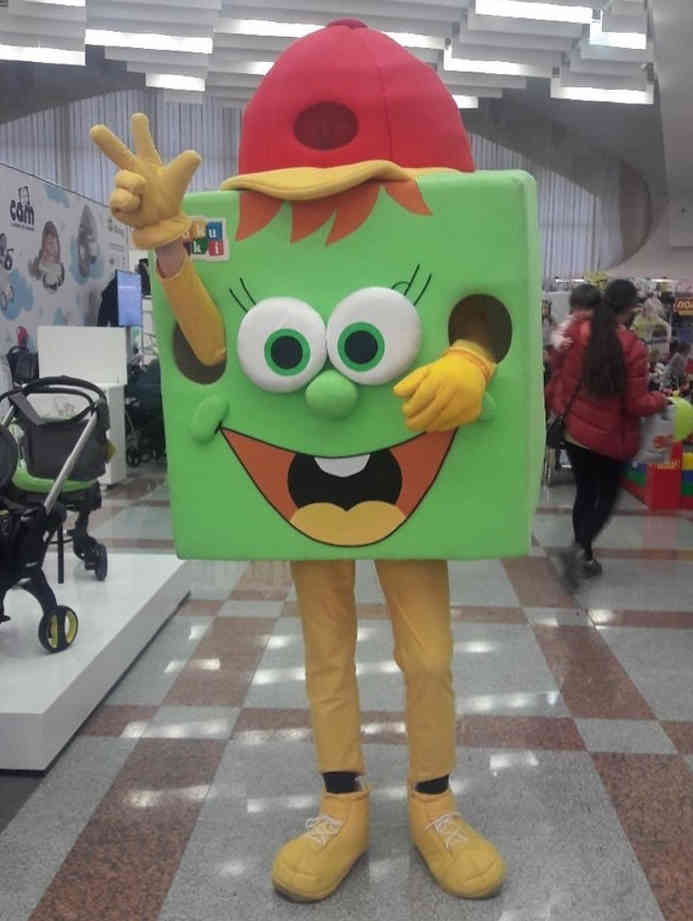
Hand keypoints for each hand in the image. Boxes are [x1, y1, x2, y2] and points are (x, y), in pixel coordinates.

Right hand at [90, 113, 200, 248]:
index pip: (143, 144)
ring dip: (133, 185)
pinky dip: (128, 201)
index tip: (138, 116)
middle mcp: (132, 172)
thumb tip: (195, 155)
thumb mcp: (177, 181)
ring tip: (142, 191)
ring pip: (122, 180)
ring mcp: (123, 188)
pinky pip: (119, 199)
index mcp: (147, 163)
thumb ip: (184, 167)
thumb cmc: (167, 198)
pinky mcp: (117, 204)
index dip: (140, 130)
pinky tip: (135, 204)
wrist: (162, 223)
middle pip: (117, 153)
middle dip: (106, 141)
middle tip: (95, 130)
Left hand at [394, 345, 494, 431]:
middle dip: (418, 421)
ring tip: (421, 425)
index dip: (412, 407)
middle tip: (409, 424)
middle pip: (432, 412)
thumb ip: (410, 382)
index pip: (423, 397)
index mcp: (441, 377)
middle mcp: (455, 389)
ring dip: (428, 425)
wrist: (472, 367)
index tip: (406, 411)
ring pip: (443, 420)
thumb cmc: (443, 371)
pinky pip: (453, 424)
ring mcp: (467, 402)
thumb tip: (397, 393)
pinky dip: (441, 426)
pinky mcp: (473, 411)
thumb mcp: (425, 371)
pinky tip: (435, 423)